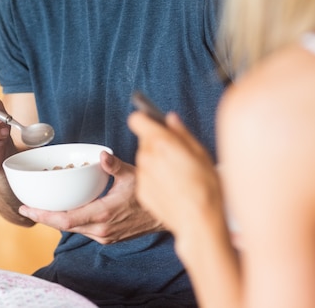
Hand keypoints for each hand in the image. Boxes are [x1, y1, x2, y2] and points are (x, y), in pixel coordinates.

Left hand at [18, 151, 163, 242]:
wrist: (167, 215)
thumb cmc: (150, 194)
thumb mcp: (132, 175)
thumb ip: (114, 165)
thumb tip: (101, 155)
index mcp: (102, 214)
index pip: (64, 219)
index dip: (43, 215)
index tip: (26, 209)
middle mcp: (100, 230)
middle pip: (64, 226)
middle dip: (44, 217)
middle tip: (27, 207)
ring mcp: (104, 235)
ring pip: (73, 229)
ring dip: (57, 219)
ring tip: (42, 207)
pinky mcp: (108, 237)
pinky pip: (84, 229)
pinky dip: (71, 220)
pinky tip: (66, 210)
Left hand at [128, 111, 222, 239]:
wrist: (200, 222)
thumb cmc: (206, 188)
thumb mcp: (201, 153)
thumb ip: (182, 132)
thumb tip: (171, 119)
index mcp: (161, 142)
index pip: (137, 119)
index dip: (145, 120)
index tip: (153, 124)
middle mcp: (147, 157)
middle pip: (144, 141)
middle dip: (156, 143)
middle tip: (175, 154)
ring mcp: (142, 175)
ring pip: (145, 159)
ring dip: (155, 162)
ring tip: (176, 174)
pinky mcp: (142, 191)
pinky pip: (145, 177)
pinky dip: (155, 179)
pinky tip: (172, 187)